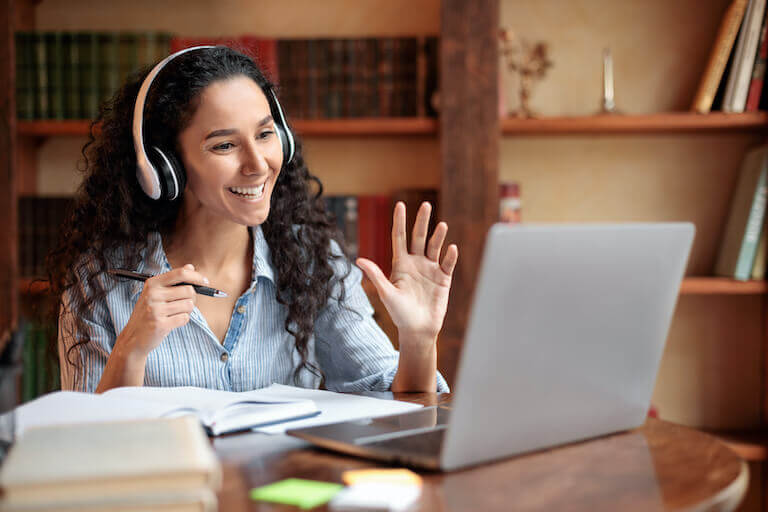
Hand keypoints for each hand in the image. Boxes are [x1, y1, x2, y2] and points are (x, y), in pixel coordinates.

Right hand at [115, 264, 208, 357]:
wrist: (133, 337)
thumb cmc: (148, 314)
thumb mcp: (156, 293)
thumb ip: (173, 280)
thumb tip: (190, 266)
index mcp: (152, 284)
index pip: (181, 273)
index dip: (197, 277)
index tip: (205, 282)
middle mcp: (153, 294)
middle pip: (189, 290)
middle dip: (192, 298)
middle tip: (183, 305)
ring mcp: (155, 309)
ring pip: (189, 305)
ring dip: (186, 311)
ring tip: (174, 314)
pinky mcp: (160, 324)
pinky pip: (184, 318)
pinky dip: (182, 320)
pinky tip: (171, 322)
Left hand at [356, 202, 457, 340]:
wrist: (418, 330)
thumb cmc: (399, 313)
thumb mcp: (386, 293)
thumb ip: (376, 275)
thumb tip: (359, 260)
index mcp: (400, 264)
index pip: (399, 238)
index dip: (399, 222)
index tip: (400, 205)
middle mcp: (416, 263)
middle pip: (419, 237)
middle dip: (422, 221)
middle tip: (425, 205)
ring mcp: (430, 270)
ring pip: (435, 247)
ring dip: (438, 236)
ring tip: (441, 225)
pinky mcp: (443, 279)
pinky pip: (447, 264)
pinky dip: (450, 256)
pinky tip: (451, 248)